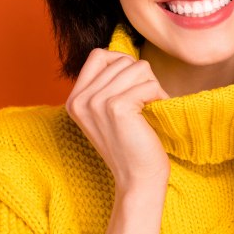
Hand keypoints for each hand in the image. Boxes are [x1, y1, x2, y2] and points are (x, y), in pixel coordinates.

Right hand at [67, 48, 170, 191]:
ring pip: (138, 68)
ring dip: (152, 87)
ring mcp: (96, 103)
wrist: (138, 179)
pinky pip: (149, 84)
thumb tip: (122, 55)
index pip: (99, 55)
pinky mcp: (117, 107)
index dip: (122, 64)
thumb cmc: (131, 143)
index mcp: (74, 99)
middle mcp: (80, 99)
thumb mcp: (108, 111)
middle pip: (122, 60)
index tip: (131, 89)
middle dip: (142, 78)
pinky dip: (159, 96)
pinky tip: (155, 113)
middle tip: (145, 103)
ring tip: (150, 108)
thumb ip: (107, 83)